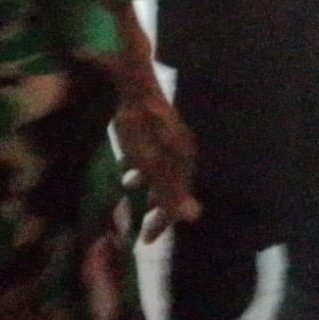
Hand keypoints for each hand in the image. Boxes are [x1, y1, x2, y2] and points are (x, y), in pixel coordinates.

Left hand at [114, 82, 199, 241]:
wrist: (132, 79)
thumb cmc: (138, 122)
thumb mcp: (150, 159)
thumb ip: (169, 188)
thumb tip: (194, 217)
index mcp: (183, 158)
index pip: (179, 199)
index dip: (163, 221)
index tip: (144, 240)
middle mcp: (181, 149)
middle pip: (171, 186)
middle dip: (154, 205)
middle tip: (134, 222)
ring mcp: (170, 137)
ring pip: (160, 171)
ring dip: (145, 186)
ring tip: (127, 192)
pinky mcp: (157, 127)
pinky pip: (152, 156)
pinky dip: (139, 168)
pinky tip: (124, 169)